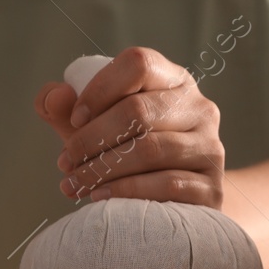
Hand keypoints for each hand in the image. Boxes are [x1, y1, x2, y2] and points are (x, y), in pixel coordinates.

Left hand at [34, 46, 223, 207]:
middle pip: (139, 110)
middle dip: (92, 138)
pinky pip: (167, 185)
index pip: (138, 63)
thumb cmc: (126, 156)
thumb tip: (56, 97)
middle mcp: (199, 108)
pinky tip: (99, 198)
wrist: (176, 204)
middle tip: (65, 162)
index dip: (100, 88)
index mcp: (173, 80)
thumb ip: (64, 108)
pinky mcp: (212, 188)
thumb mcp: (94, 128)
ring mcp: (210, 148)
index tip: (74, 119)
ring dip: (102, 169)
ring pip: (150, 149)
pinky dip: (126, 191)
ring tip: (74, 184)